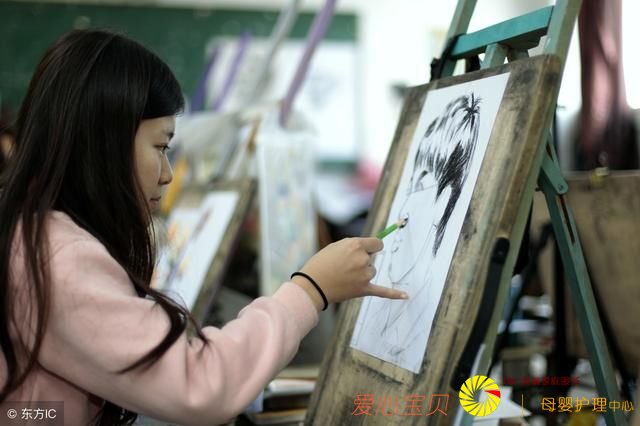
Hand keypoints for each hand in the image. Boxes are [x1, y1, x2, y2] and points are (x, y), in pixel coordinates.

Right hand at [291, 237, 408, 310]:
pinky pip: (383, 291)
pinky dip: (394, 294)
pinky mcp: (364, 290)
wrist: (312, 286)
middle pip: (373, 258)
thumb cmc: (320, 264)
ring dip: (361, 273)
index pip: (377, 243)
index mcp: (356, 245)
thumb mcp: (335, 247)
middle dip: (361, 261)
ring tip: (344, 277)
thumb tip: (371, 247)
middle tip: (343, 266)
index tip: (368, 249)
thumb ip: (354, 245)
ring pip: (371, 271)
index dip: (372, 247)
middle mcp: (363, 259)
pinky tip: (406, 295)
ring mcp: (364, 275)